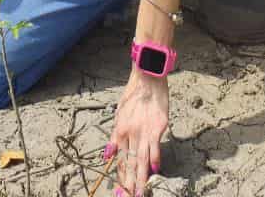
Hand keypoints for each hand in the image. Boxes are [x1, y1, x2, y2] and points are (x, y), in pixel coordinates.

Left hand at [107, 68, 167, 195]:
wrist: (147, 78)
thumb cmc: (133, 94)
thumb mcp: (119, 113)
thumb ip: (114, 136)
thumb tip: (107, 155)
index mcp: (120, 130)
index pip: (119, 159)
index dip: (120, 176)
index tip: (120, 190)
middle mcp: (131, 133)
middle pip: (130, 162)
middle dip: (129, 183)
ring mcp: (145, 131)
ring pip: (142, 159)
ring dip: (141, 177)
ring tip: (139, 192)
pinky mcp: (158, 127)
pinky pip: (155, 147)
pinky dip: (155, 159)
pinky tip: (155, 171)